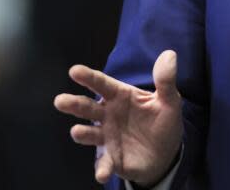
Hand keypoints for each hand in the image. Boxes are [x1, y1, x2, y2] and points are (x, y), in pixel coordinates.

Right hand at [54, 50, 182, 186]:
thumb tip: (170, 54)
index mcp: (119, 96)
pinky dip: (101, 168)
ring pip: (89, 133)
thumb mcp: (169, 101)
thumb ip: (165, 81)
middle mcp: (107, 114)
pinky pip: (103, 162)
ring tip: (77, 132)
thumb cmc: (161, 121)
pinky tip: (102, 174)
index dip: (88, 77)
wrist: (166, 154)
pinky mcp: (111, 158)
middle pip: (87, 107)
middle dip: (73, 104)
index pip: (101, 84)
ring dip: (82, 133)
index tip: (74, 71)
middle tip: (60, 101)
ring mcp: (107, 136)